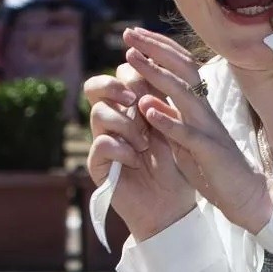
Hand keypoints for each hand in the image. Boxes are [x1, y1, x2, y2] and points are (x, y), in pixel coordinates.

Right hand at [85, 44, 194, 241]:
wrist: (173, 206)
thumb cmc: (177, 166)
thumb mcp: (175, 130)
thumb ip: (163, 101)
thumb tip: (158, 65)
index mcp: (133, 107)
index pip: (121, 74)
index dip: (132, 69)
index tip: (149, 73)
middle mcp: (114, 120)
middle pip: (95, 87)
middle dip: (115, 87)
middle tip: (133, 100)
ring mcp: (104, 140)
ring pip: (98, 113)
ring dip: (126, 124)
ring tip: (145, 143)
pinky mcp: (100, 165)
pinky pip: (101, 144)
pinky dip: (121, 149)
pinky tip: (136, 160)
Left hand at [121, 27, 272, 233]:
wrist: (244, 195)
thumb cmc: (213, 167)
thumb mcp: (186, 138)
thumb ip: (170, 119)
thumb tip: (146, 99)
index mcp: (198, 106)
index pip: (180, 67)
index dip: (158, 48)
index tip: (134, 34)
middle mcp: (205, 111)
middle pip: (182, 70)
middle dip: (154, 49)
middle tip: (128, 33)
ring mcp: (208, 129)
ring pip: (183, 94)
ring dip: (156, 75)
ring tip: (132, 60)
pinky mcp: (209, 151)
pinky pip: (187, 133)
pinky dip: (167, 119)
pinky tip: (147, 109)